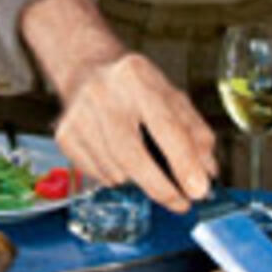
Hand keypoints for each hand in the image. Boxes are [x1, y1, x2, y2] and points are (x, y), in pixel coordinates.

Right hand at [56, 50, 217, 210]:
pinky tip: (119, 158)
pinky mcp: (65, 135)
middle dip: (160, 187)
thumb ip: (194, 132)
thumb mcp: (171, 96)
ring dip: (138, 180)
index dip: (184, 163)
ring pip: (116, 171)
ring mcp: (79, 116)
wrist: (88, 68)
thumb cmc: (136, 87)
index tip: (199, 190)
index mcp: (136, 77)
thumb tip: (206, 173)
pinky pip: (98, 176)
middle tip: (180, 203)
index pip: (165, 126)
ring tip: (145, 164)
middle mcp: (103, 94)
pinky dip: (116, 176)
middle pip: (132, 155)